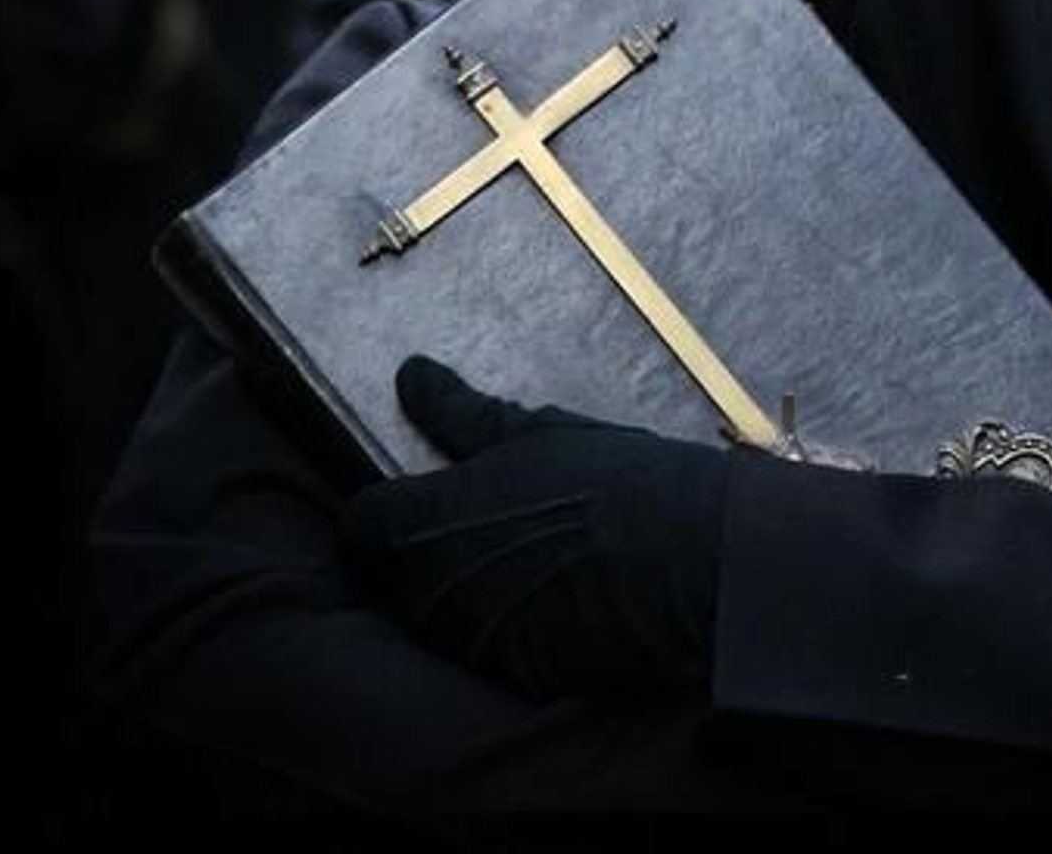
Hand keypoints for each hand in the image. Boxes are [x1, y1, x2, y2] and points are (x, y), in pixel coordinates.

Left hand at [341, 358, 728, 701]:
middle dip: (430, 556)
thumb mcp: (535, 432)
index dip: (386, 510)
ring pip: (444, 619)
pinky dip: (516, 632)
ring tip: (535, 561)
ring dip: (470, 595)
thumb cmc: (612, 481)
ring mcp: (472, 639)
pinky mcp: (515, 677)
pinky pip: (494, 653)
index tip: (425, 499)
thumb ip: (459, 411)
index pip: (362, 523)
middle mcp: (433, 588)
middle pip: (398, 577)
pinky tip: (565, 601)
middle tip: (496, 526)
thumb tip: (409, 374)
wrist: (689, 559)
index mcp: (427, 521)